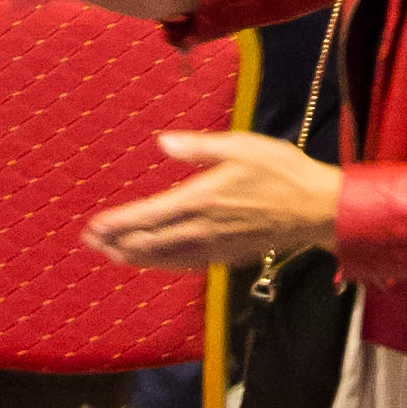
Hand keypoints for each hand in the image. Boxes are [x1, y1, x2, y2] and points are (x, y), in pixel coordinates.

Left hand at [87, 128, 341, 267]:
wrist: (315, 209)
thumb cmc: (280, 172)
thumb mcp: (240, 146)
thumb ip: (198, 148)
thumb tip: (161, 143)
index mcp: (200, 200)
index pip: (147, 217)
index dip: (117, 224)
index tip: (94, 226)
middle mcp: (201, 229)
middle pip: (148, 244)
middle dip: (116, 243)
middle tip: (91, 241)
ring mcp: (213, 247)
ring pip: (163, 259)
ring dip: (133, 257)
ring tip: (111, 255)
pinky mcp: (225, 257)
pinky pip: (183, 265)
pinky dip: (160, 264)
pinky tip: (154, 261)